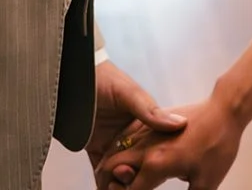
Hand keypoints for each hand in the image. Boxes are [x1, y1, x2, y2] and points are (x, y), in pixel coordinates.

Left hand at [86, 60, 185, 179]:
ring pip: (121, 174)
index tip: (148, 175)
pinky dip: (103, 184)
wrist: (72, 74)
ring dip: (118, 184)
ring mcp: (114, 145)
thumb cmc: (103, 78)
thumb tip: (180, 124)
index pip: (155, 152)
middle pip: (138, 167)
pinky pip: (101, 173)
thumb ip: (150, 111)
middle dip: (133, 179)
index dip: (153, 167)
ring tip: (113, 186)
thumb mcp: (129, 92)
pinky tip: (104, 189)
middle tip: (123, 176)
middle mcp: (131, 137)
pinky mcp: (96, 149)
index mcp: (144, 124)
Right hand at [95, 95, 242, 189]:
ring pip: (115, 149)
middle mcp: (145, 146)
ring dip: (112, 166)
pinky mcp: (151, 122)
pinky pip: (125, 136)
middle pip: (111, 167)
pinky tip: (128, 161)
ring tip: (120, 181)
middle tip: (118, 189)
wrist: (224, 110)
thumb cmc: (217, 147)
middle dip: (110, 183)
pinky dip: (119, 150)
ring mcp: (147, 131)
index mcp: (156, 164)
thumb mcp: (205, 185)